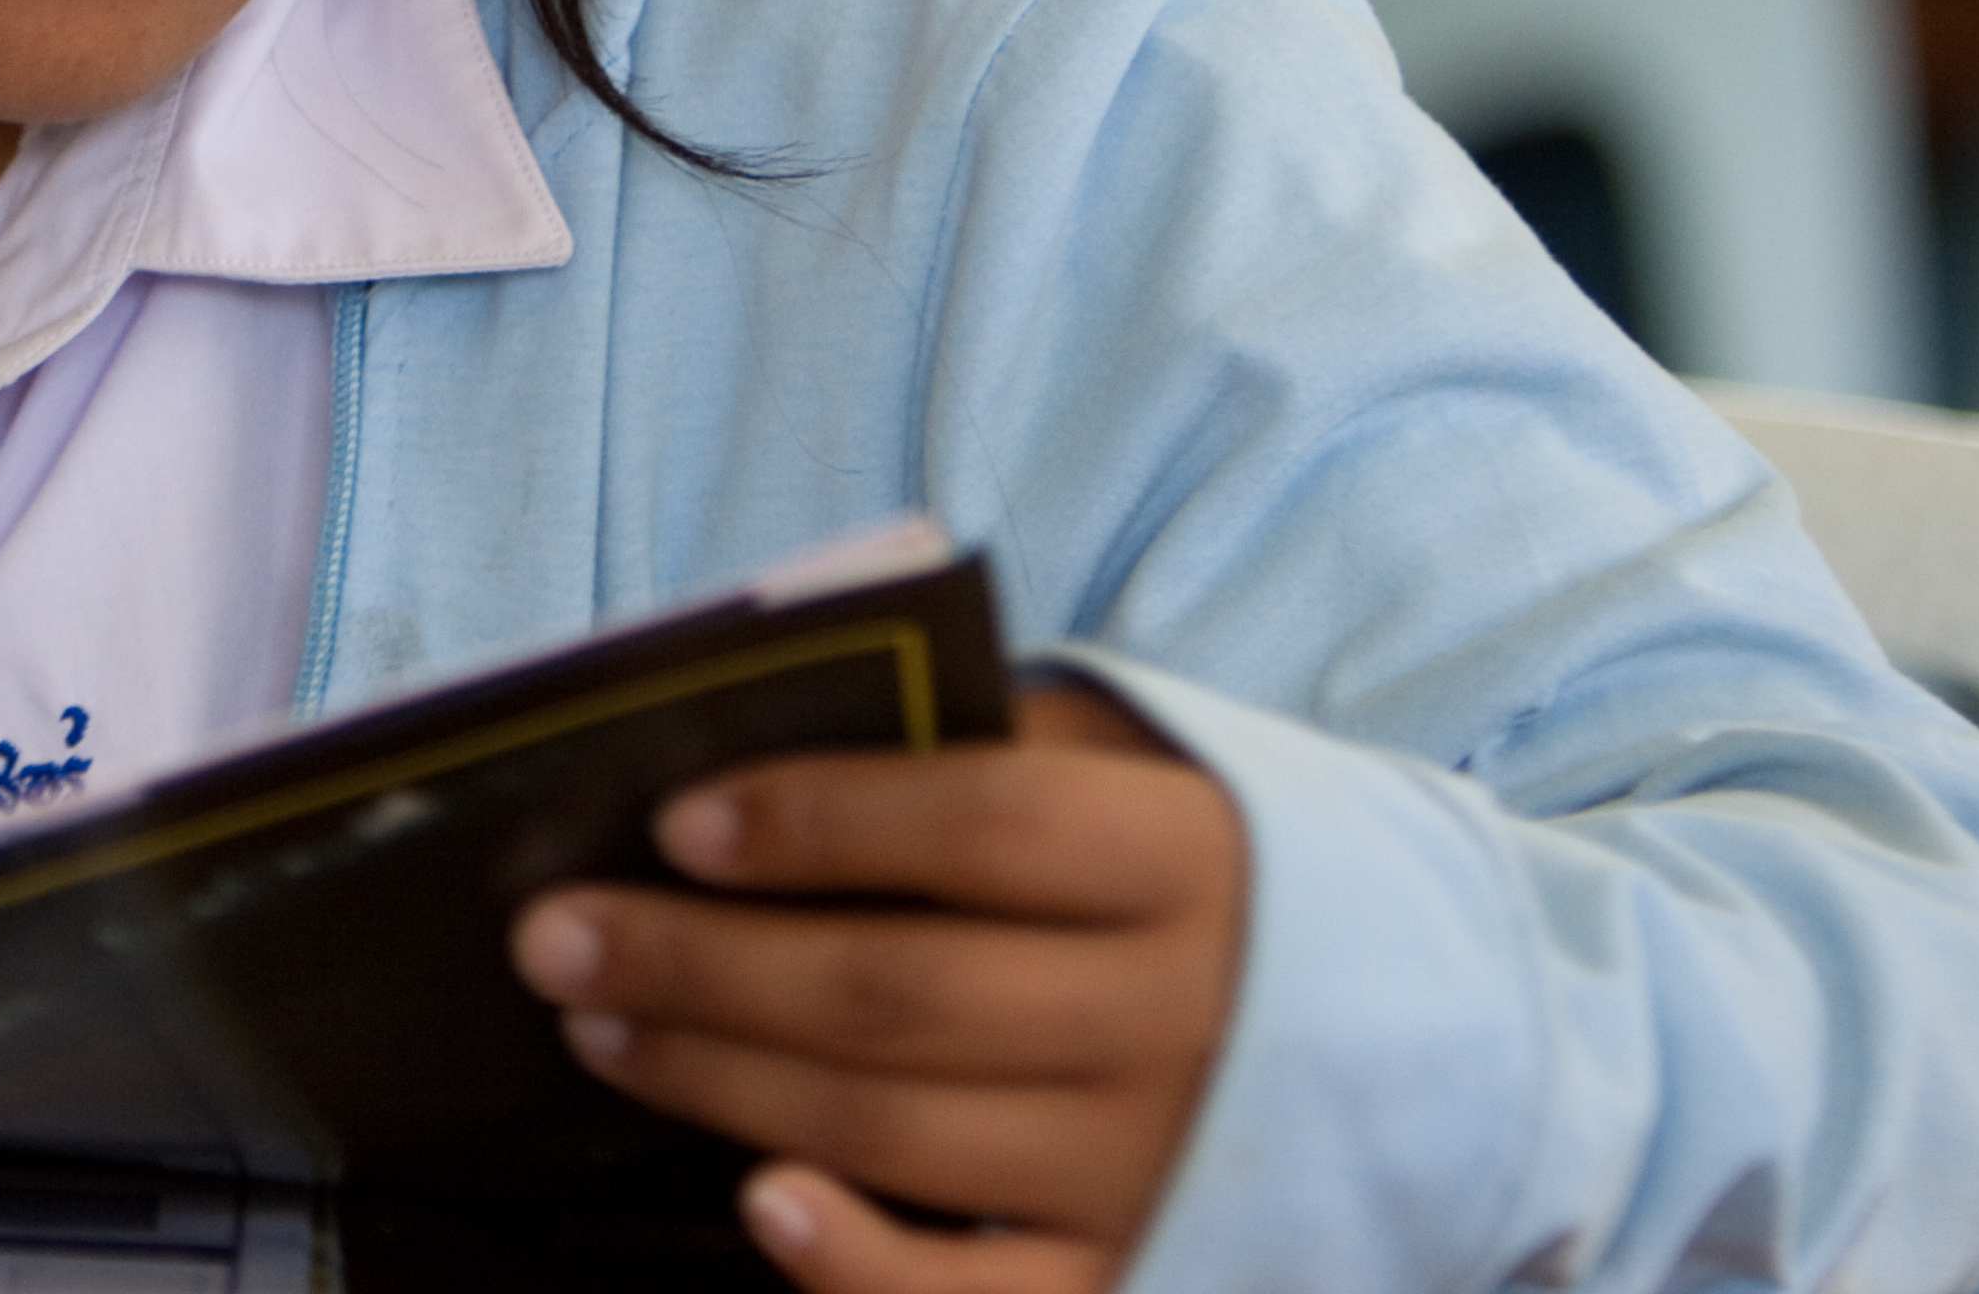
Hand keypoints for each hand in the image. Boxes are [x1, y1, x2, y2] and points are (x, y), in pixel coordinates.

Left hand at [509, 679, 1244, 1293]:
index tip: (674, 820)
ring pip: (899, 1128)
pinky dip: (864, 1265)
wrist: (1425, 1031)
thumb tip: (766, 737)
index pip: (979, 825)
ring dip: (723, 1078)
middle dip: (702, 962)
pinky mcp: (1135, 1269)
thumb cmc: (1201, 868)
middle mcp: (1172, 1015)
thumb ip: (986, 744)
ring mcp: (1151, 1160)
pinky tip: (760, 1206)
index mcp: (1176, 858)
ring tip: (599, 1024)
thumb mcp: (1139, 765)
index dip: (818, 821)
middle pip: (900, 991)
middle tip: (553, 935)